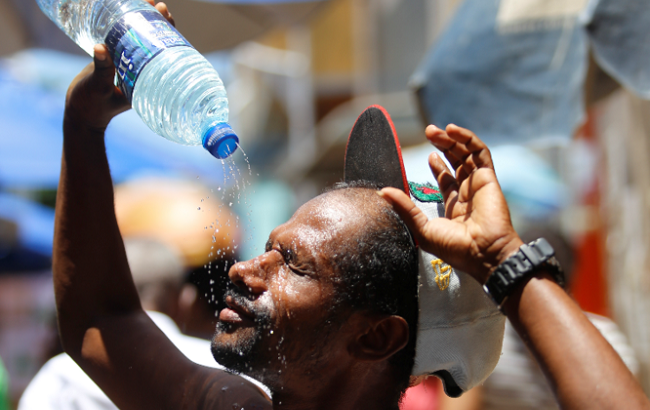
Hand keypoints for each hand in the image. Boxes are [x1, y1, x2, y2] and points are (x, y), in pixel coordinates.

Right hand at [64, 1, 174, 130]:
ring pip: (142, 39)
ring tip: (147, 2)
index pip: (164, 52)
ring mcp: (131, 66)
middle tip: (159, 5)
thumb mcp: (97, 87)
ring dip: (144, 21)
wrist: (81, 113)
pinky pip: (127, 41)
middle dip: (159, 22)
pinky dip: (128, 27)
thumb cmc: (91, 105)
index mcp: (146, 80)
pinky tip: (127, 13)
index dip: (167, 32)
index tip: (165, 15)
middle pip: (157, 43)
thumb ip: (101, 69)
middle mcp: (142, 72)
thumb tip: (100, 48)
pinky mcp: (118, 61)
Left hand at [380, 124, 522, 283]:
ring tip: (434, 130)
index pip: (447, 179)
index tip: (428, 153)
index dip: (437, 164)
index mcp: (454, 206)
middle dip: (442, 145)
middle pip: (456, 161)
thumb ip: (405, 208)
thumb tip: (382, 192)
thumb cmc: (454, 248)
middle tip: (428, 132)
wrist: (482, 253)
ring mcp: (478, 184)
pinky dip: (468, 139)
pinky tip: (453, 130)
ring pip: (466, 154)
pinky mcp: (488, 178)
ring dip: (452, 139)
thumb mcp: (422, 228)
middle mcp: (467, 193)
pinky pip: (480, 153)